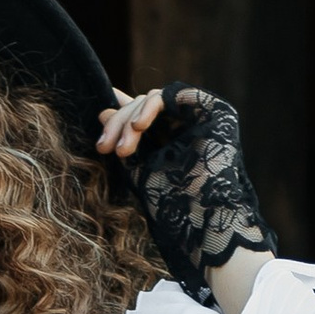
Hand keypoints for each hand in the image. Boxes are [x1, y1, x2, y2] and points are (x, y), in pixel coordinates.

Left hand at [101, 83, 274, 303]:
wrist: (203, 220)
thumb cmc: (173, 203)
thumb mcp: (138, 167)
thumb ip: (124, 140)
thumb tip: (102, 111)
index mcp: (173, 137)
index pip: (142, 116)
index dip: (119, 118)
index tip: (101, 140)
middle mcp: (188, 123)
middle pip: (144, 106)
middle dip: (119, 124)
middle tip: (105, 148)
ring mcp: (202, 115)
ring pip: (154, 98)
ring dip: (131, 120)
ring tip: (122, 150)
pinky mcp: (214, 108)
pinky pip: (173, 93)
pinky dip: (151, 107)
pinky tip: (139, 127)